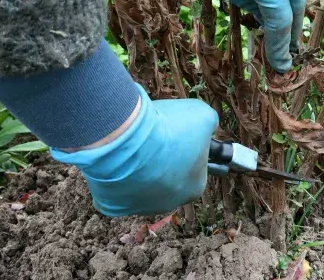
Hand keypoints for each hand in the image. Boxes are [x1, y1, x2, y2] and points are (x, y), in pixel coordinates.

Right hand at [50, 84, 217, 216]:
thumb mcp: (203, 116)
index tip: (180, 133)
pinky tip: (119, 156)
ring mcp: (140, 206)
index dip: (190, 147)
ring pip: (143, 182)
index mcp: (194, 188)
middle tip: (156, 136)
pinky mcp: (115, 204)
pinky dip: (118, 172)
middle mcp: (169, 203)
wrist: (125, 138)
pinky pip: (118, 186)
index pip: (197, 167)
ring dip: (141, 165)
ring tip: (136, 143)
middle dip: (165, 157)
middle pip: (169, 176)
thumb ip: (209, 124)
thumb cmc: (168, 129)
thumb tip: (206, 126)